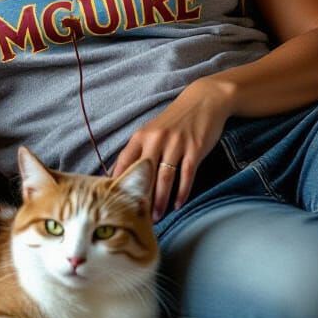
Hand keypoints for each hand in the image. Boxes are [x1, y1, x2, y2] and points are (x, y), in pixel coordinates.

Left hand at [110, 78, 234, 221]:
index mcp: (141, 136)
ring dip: (160, 200)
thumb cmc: (175, 120)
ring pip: (164, 177)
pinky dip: (181, 192)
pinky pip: (186, 175)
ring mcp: (176, 144)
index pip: (124, 161)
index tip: (113, 200)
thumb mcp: (153, 130)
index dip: (118, 182)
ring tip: (157, 217)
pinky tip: (178, 204)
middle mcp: (156, 139)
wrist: (203, 101)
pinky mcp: (195, 149)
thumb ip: (140, 149)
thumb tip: (123, 173)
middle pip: (144, 173)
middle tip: (136, 216)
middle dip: (140, 197)